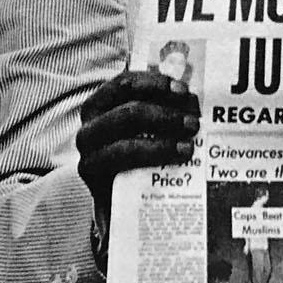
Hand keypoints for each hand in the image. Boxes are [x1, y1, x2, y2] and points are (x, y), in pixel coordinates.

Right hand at [76, 67, 199, 229]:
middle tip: (193, 124)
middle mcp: (89, 128)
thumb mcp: (142, 123)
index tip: (182, 91)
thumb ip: (160, 107)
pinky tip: (172, 165)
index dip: (154, 83)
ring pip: (126, 146)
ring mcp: (89, 157)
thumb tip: (191, 101)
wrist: (118, 198)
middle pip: (129, 114)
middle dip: (165, 116)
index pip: (125, 83)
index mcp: (99, 103)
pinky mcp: (95, 185)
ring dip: (161, 145)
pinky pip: (125, 175)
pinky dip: (152, 166)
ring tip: (187, 148)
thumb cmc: (134, 148)